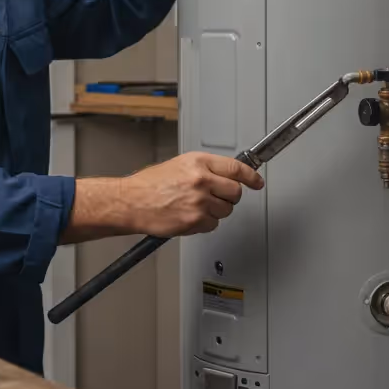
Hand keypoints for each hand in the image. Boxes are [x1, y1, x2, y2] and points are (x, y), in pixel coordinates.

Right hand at [124, 152, 262, 236]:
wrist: (131, 202)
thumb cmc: (149, 185)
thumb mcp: (179, 166)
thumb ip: (205, 169)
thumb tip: (226, 176)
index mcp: (198, 163)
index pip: (236, 168)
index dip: (251, 177)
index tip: (257, 182)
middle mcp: (202, 180)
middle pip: (235, 192)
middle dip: (229, 197)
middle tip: (217, 198)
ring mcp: (199, 201)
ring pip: (226, 211)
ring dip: (216, 211)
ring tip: (196, 207)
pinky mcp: (195, 220)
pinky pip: (213, 225)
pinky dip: (205, 224)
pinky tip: (189, 217)